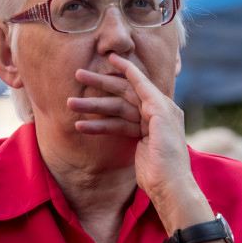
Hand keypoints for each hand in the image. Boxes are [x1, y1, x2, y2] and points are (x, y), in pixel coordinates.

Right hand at [69, 54, 209, 230]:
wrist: (169, 186)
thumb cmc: (170, 155)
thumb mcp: (164, 123)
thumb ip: (153, 100)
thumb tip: (141, 83)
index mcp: (164, 105)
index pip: (141, 82)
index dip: (125, 68)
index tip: (110, 56)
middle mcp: (155, 111)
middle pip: (124, 93)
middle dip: (101, 85)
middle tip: (79, 75)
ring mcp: (145, 125)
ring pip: (116, 110)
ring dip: (94, 108)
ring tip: (71, 104)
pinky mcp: (137, 139)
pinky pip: (116, 126)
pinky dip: (99, 126)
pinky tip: (81, 126)